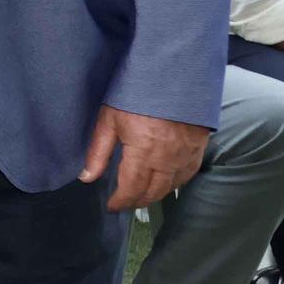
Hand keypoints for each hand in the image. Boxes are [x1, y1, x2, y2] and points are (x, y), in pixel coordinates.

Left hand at [80, 105, 208, 211]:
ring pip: (170, 187)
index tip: (111, 206)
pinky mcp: (197, 150)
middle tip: (124, 202)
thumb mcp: (109, 120)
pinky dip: (173, 184)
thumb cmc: (136, 95)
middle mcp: (167, 159)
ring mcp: (185, 156)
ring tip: (139, 196)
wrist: (173, 76)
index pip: (132, 188)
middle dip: (136, 201)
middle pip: (152, 192)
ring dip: (154, 195)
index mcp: (143, 151)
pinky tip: (163, 183)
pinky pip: (186, 176)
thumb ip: (98, 152)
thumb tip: (86, 177)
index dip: (121, 201)